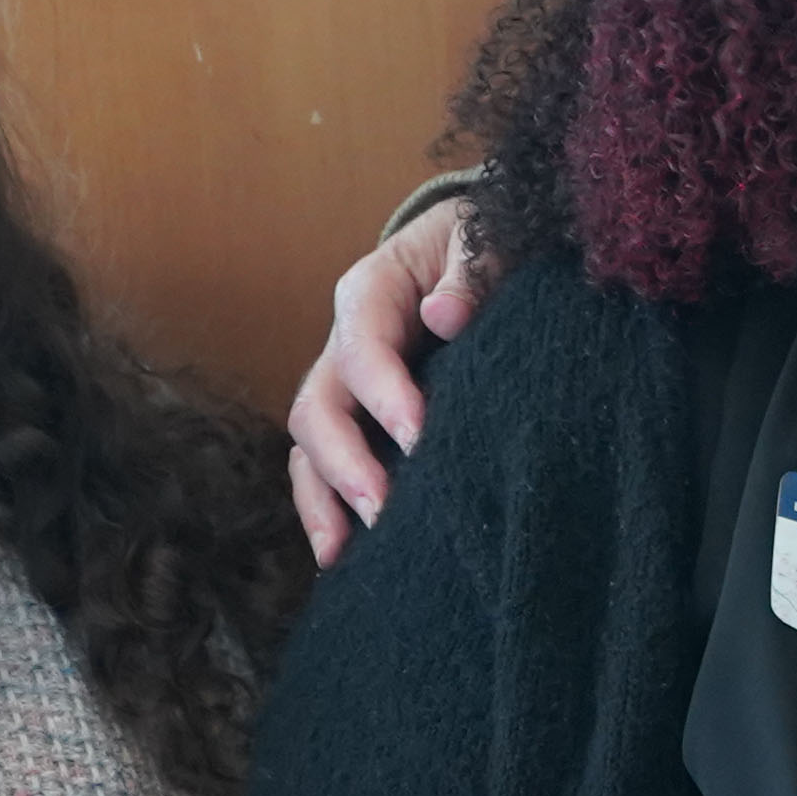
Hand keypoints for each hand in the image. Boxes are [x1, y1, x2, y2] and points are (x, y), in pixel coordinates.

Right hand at [288, 203, 483, 562]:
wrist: (485, 253)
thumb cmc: (488, 241)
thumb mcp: (486, 237)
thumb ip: (473, 269)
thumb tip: (446, 315)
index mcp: (372, 291)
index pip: (362, 344)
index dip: (383, 392)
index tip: (418, 435)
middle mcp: (346, 345)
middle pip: (317, 406)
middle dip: (345, 461)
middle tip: (383, 507)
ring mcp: (345, 390)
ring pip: (308, 448)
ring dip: (324, 499)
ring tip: (345, 551)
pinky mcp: (358, 425)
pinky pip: (324, 470)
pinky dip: (327, 512)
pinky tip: (344, 558)